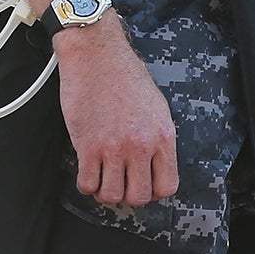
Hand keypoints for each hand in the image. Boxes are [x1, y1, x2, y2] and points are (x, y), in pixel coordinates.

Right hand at [54, 23, 179, 206]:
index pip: (167, 186)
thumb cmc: (125, 75)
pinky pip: (87, 185)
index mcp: (163, 135)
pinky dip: (87, 183)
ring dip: (106, 191)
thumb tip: (154, 164)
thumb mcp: (156, 105)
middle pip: (139, 197)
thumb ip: (157, 137)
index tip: (143, 183)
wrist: (97, 56)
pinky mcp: (88, 146)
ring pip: (112, 196)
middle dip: (129, 194)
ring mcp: (114, 148)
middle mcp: (141, 145)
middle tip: (121, 181)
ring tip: (104, 176)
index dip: (154, 191)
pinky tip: (88, 170)